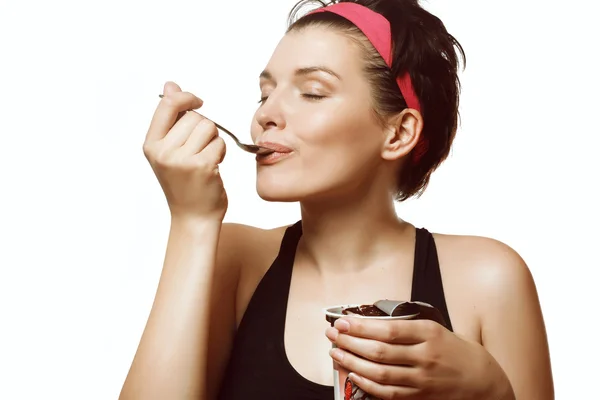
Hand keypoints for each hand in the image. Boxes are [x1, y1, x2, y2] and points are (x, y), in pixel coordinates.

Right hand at [143, 81, 227, 220]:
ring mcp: (181, 160)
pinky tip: (214, 166)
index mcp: (151, 144)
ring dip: (214, 140)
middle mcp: (163, 152)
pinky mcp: (201, 166)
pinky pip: (219, 142)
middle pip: (194, 116)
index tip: (198, 101)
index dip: (186, 97)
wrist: (193, 217)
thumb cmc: (184, 182)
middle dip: (203, 128)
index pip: (167, 105)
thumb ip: (171, 118)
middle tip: (199, 149)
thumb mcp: (170, 150)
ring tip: (206, 157)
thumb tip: (171, 85)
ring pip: (209, 127)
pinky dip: (221, 152)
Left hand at [326, 317, 512, 399]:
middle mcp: (426, 357)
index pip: (388, 330)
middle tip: (333, 335)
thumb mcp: (436, 329)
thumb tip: (370, 323)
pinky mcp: (420, 397)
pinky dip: (367, 384)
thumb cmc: (456, 351)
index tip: (343, 321)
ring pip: (380, 373)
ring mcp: (422, 380)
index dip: (361, 327)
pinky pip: (388, 393)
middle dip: (350, 342)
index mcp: (429, 334)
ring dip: (352, 363)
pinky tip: (353, 375)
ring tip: (335, 353)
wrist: (483, 381)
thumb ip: (407, 327)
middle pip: (380, 351)